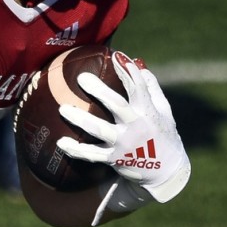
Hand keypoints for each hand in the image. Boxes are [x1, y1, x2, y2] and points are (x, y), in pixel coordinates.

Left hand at [57, 51, 190, 202]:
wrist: (166, 171)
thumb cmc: (162, 133)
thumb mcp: (164, 111)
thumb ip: (151, 88)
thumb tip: (138, 64)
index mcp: (148, 112)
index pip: (139, 88)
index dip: (128, 72)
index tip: (116, 56)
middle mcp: (136, 127)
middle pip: (117, 106)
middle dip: (100, 91)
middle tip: (82, 78)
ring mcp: (125, 144)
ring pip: (99, 130)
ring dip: (80, 119)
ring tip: (62, 109)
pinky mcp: (114, 159)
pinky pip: (91, 154)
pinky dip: (75, 150)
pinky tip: (60, 142)